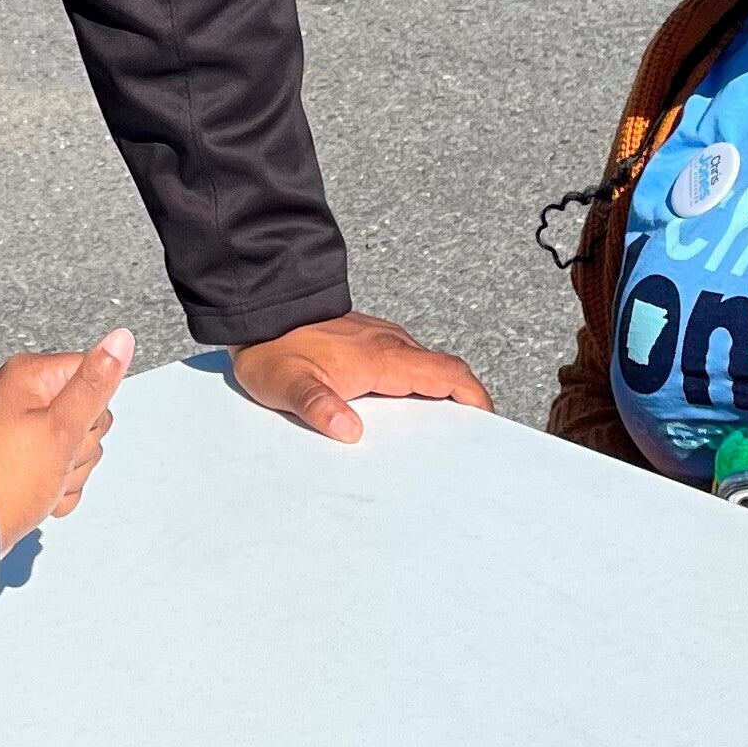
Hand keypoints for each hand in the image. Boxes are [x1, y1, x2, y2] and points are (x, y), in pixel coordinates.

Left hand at [0, 330, 133, 552]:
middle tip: (51, 460)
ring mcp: (22, 429)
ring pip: (78, 448)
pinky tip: (38, 493)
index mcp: (29, 376)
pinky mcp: (23, 457)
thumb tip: (121, 339)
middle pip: (88, 416)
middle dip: (79, 449)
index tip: (67, 432)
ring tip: (41, 480)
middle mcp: (23, 397)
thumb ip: (95, 384)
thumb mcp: (61, 428)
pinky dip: (57, 486)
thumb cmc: (7, 478)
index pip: (92, 377)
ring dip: (69, 472)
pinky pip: (62, 469)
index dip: (91, 413)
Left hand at [227, 312, 492, 443]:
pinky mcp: (366, 340)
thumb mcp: (288, 384)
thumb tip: (350, 431)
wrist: (258, 309)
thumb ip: (318, 407)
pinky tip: (401, 407)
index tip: (489, 420)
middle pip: (444, 372)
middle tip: (470, 437)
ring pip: (424, 366)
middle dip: (464, 402)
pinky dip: (417, 383)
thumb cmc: (272, 347)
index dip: (475, 396)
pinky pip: (405, 362)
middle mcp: (388, 344)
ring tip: (441, 431)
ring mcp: (379, 339)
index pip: (447, 373)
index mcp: (381, 356)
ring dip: (439, 393)